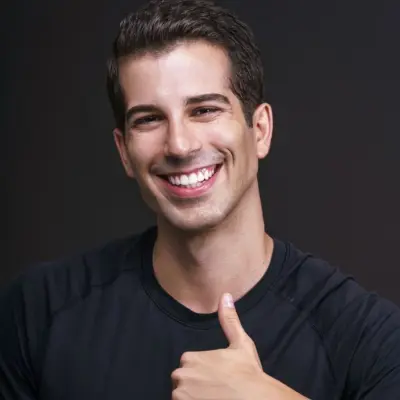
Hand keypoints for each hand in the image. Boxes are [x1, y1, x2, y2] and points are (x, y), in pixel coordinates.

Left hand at [171, 293, 308, 398]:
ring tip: (213, 398)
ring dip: (193, 397)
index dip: (202, 372)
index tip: (216, 377)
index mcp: (190, 358)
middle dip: (195, 385)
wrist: (255, 399)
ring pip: (182, 396)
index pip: (188, 365)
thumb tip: (225, 296)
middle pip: (183, 381)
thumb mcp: (241, 343)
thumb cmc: (248, 373)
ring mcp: (181, 396)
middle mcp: (182, 376)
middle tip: (215, 390)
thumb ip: (229, 320)